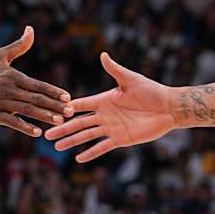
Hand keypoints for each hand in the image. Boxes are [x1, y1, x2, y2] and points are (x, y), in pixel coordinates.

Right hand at [0, 27, 72, 137]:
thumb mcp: (0, 55)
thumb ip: (19, 45)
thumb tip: (31, 29)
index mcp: (13, 75)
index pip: (38, 84)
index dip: (54, 91)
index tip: (68, 97)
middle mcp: (9, 89)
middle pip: (36, 98)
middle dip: (55, 106)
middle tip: (71, 112)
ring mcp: (0, 102)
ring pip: (27, 110)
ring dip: (45, 116)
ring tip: (60, 121)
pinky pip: (11, 121)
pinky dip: (24, 127)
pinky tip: (37, 132)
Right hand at [45, 53, 177, 161]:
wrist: (168, 108)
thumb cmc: (151, 91)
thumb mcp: (131, 79)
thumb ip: (115, 70)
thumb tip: (103, 55)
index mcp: (104, 100)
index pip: (81, 105)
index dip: (67, 108)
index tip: (51, 110)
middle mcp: (104, 115)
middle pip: (79, 123)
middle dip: (62, 128)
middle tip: (47, 134)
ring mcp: (111, 128)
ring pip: (87, 136)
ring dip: (72, 141)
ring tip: (56, 147)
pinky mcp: (120, 139)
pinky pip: (102, 147)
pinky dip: (91, 153)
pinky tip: (78, 158)